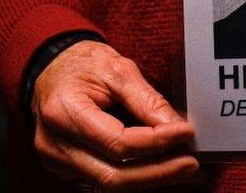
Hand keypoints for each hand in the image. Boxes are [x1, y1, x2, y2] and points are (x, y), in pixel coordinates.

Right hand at [32, 40, 199, 190]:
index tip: (187, 132)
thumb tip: (176, 126)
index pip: (117, 142)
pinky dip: (137, 175)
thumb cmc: (83, 65)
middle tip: (192, 164)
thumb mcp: (118, 69)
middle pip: (113, 175)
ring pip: (110, 183)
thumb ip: (147, 99)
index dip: (156, 141)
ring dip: (152, 178)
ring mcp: (57, 161)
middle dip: (159, 172)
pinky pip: (105, 179)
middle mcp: (55, 144)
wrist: (53, 70)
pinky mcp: (66, 168)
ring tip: (185, 169)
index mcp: (64, 113)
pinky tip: (162, 168)